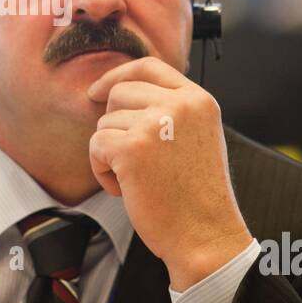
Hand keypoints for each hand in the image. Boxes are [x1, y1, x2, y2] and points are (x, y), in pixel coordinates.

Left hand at [87, 56, 252, 291]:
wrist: (206, 236)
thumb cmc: (197, 197)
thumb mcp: (197, 138)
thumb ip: (171, 112)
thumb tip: (121, 94)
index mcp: (199, 100)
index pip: (149, 67)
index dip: (118, 75)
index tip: (98, 91)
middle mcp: (179, 105)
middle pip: (119, 93)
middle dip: (114, 125)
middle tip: (131, 158)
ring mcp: (155, 125)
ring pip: (105, 124)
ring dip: (110, 154)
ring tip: (138, 179)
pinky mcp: (132, 149)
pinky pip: (96, 147)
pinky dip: (102, 171)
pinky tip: (126, 189)